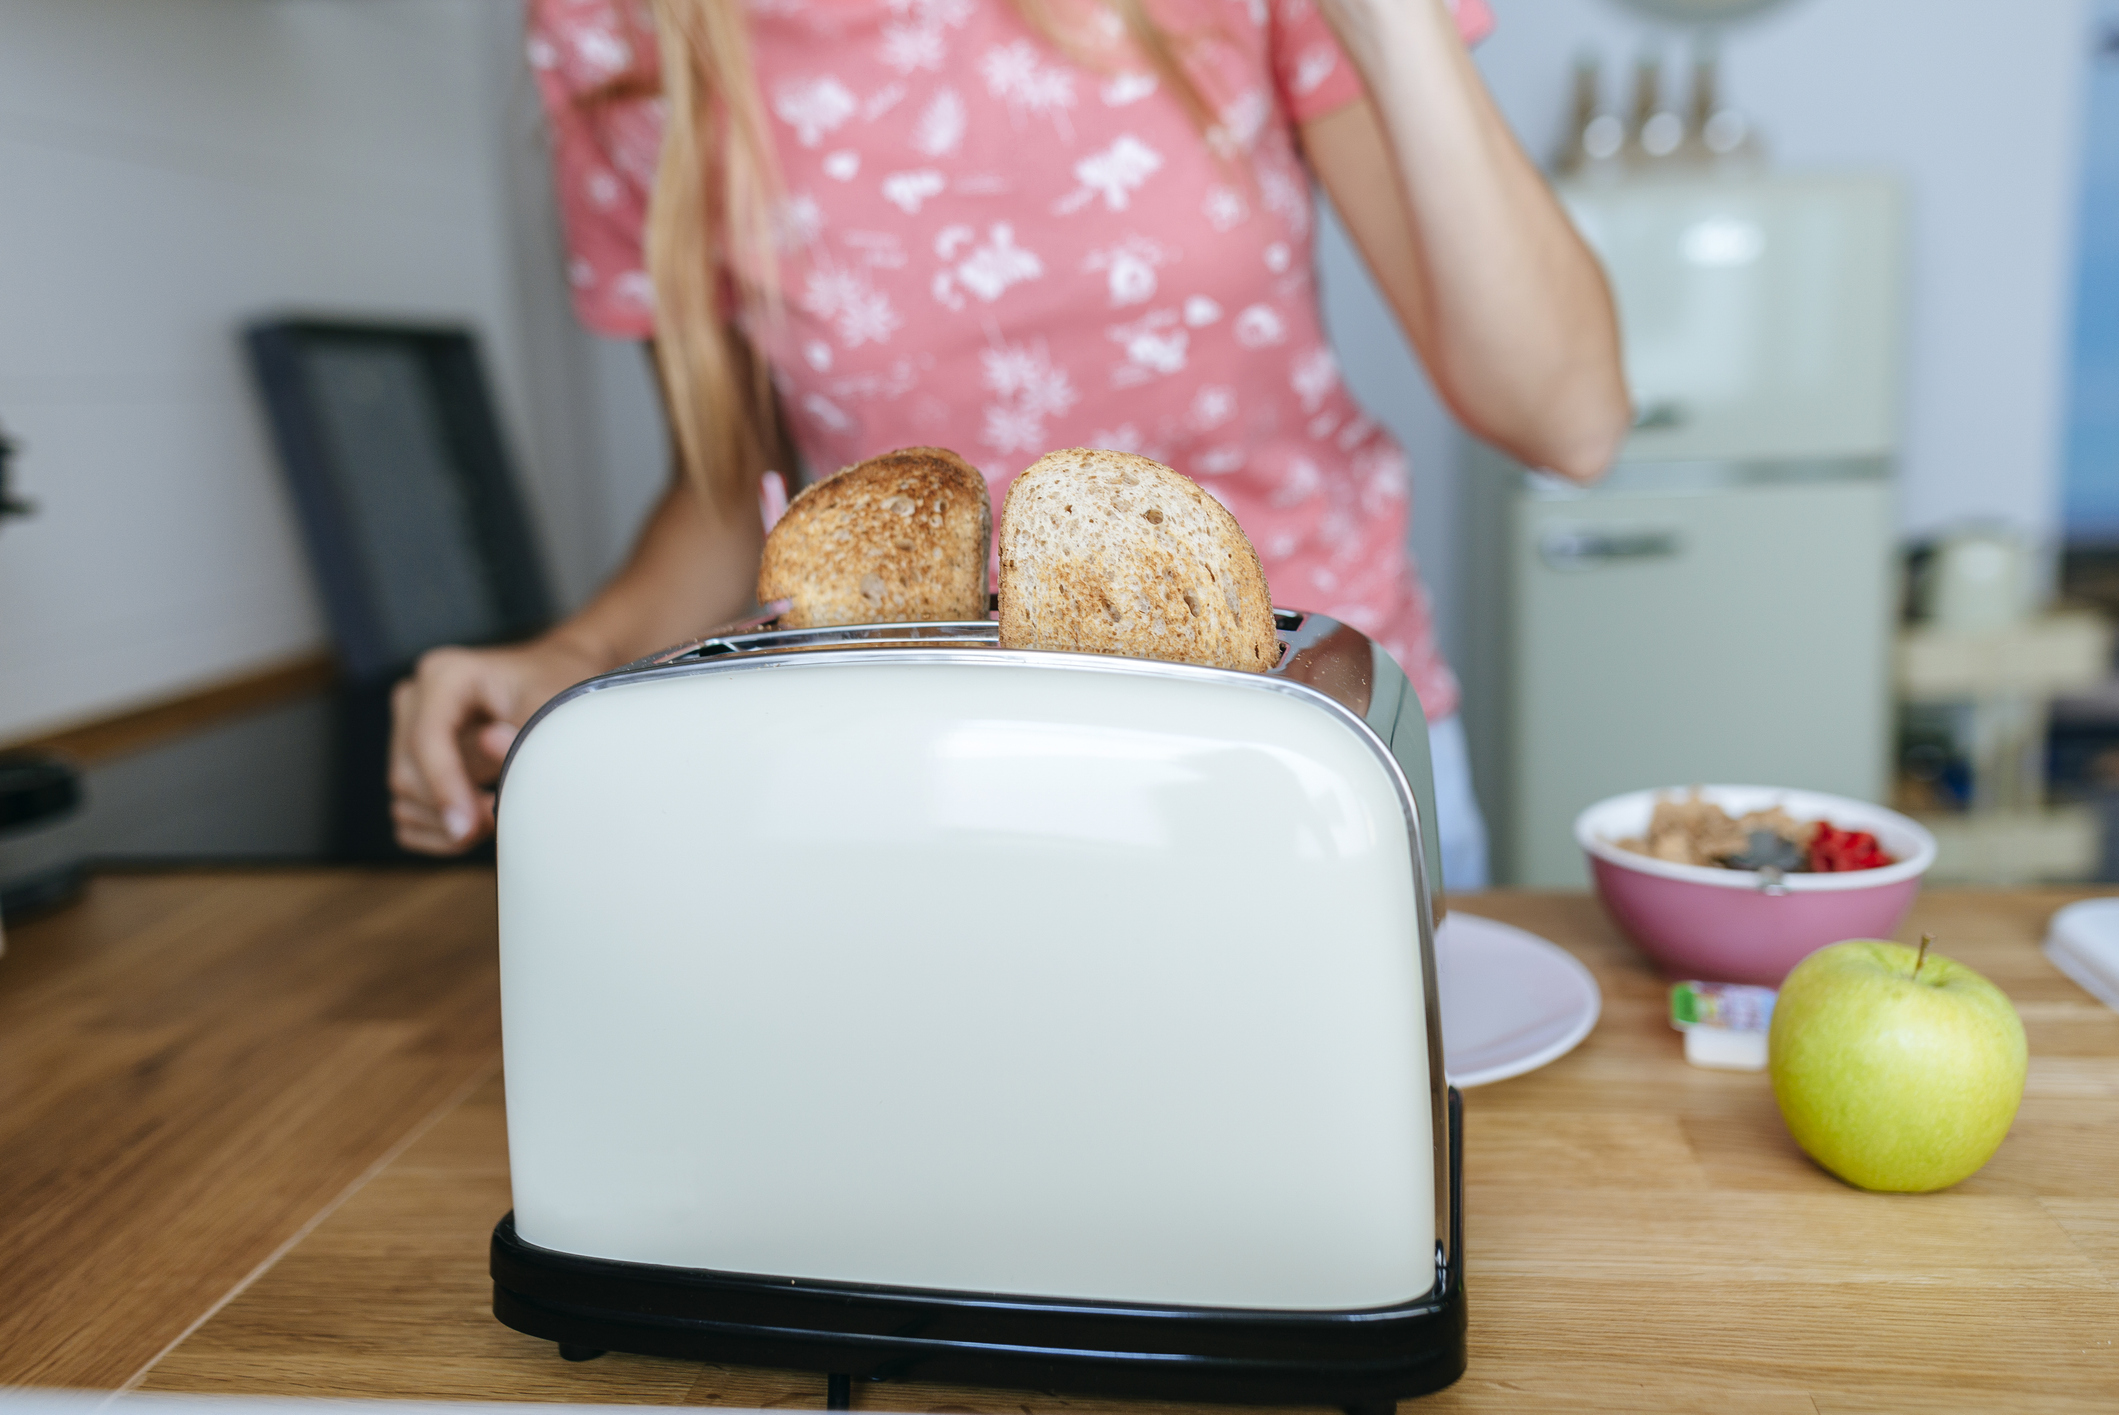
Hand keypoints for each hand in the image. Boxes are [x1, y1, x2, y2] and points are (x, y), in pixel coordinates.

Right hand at [387, 638, 605, 854]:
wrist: (550, 682)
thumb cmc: (553, 691)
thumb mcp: (553, 706)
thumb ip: (525, 731)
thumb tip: (494, 745)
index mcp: (445, 675)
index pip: (428, 738)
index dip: (444, 787)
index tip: (468, 827)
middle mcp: (415, 700)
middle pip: (409, 775)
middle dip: (454, 809)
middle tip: (502, 821)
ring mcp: (405, 732)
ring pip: (404, 799)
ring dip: (448, 826)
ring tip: (498, 815)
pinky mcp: (408, 763)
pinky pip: (406, 816)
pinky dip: (439, 834)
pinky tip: (478, 825)